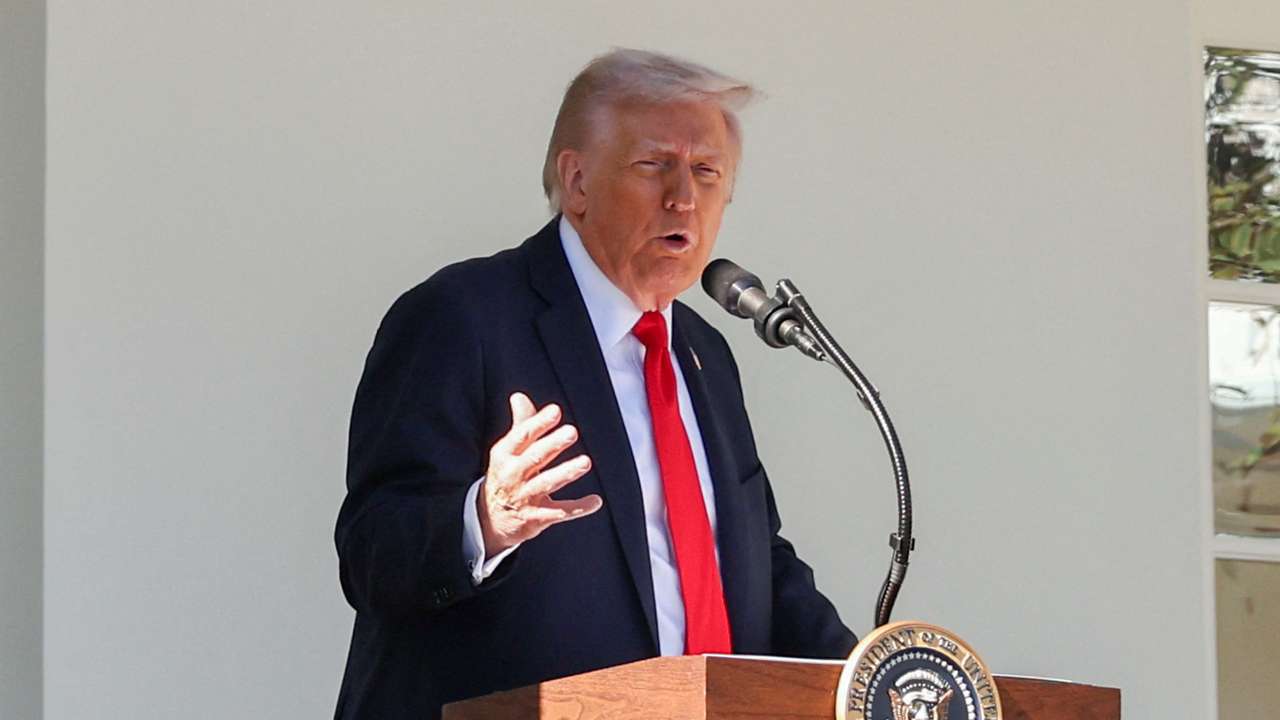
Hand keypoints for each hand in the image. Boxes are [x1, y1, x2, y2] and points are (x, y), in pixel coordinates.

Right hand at [478, 392, 602, 555]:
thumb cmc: (506, 476)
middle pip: (534, 458)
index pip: (522, 436)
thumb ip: (520, 424)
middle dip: (552, 445)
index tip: (556, 411)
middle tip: (572, 432)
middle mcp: (512, 475)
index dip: (538, 423)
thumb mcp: (507, 452)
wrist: (489, 520)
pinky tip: (596, 501)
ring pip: (547, 483)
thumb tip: (519, 396)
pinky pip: (560, 512)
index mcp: (504, 455)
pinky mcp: (536, 518)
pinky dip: (578, 508)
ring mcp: (524, 497)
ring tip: (585, 462)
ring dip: (566, 473)